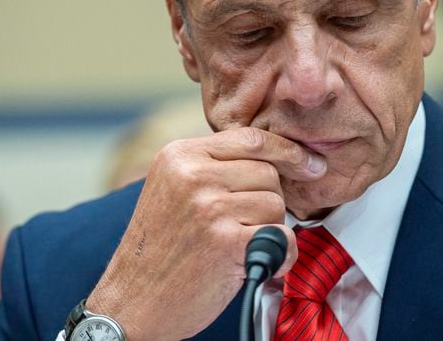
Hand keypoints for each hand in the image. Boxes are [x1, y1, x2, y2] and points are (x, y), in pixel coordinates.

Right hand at [85, 127, 325, 340]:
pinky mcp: (227, 242)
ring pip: (276, 204)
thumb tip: (279, 157)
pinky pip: (282, 236)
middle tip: (244, 226)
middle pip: (268, 172)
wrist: (132, 303)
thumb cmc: (161, 248)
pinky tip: (259, 263)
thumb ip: (216, 166)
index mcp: (180, 155)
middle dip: (268, 200)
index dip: (287, 151)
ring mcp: (210, 207)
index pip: (252, 139)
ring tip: (237, 245)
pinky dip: (281, 254)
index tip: (311, 164)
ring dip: (269, 228)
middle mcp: (193, 175)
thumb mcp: (175, 189)